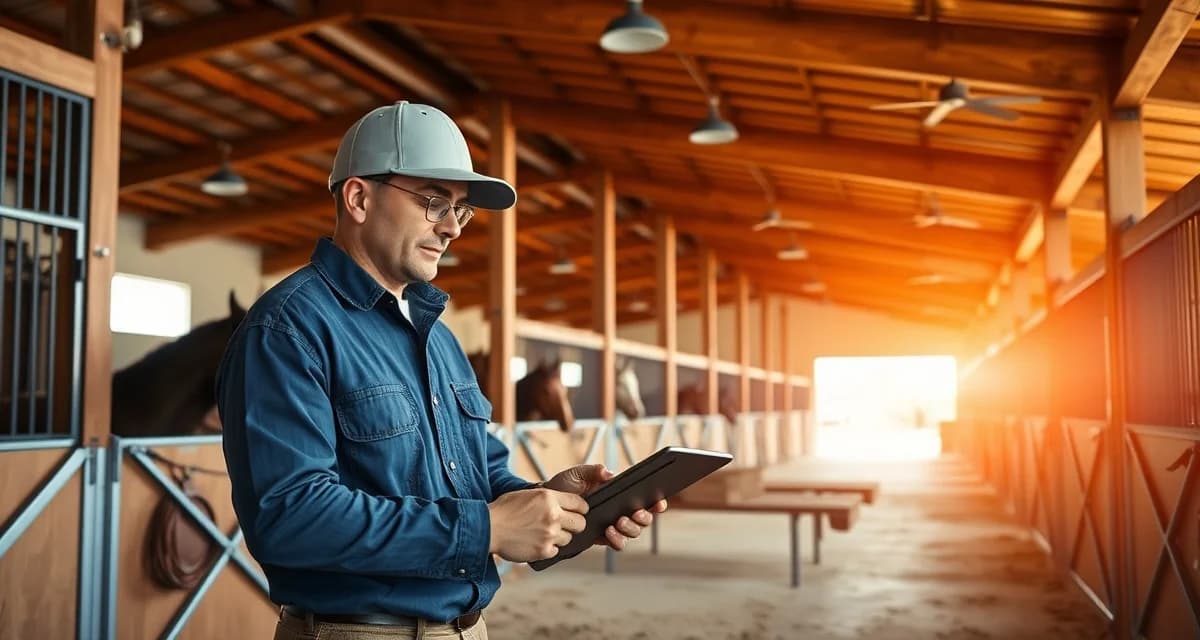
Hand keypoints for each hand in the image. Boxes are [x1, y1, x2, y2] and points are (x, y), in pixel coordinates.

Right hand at [487, 487, 587, 562]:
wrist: (488, 528)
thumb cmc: (504, 509)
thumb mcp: (528, 494)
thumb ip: (548, 498)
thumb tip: (562, 503)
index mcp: (550, 497)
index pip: (581, 504)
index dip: (580, 509)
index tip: (576, 512)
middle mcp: (553, 515)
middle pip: (581, 523)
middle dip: (574, 525)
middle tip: (563, 526)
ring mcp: (550, 534)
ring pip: (569, 539)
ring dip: (559, 538)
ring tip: (543, 534)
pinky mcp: (544, 550)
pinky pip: (556, 551)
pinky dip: (548, 549)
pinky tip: (536, 543)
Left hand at [545, 464, 668, 551]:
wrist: (546, 506)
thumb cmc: (564, 487)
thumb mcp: (576, 474)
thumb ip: (592, 471)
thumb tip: (608, 473)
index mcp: (619, 493)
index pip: (644, 498)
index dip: (656, 502)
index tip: (658, 502)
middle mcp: (620, 510)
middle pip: (644, 518)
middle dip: (644, 517)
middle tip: (635, 512)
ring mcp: (613, 525)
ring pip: (633, 532)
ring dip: (630, 529)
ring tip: (618, 522)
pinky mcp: (602, 537)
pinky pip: (617, 543)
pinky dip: (617, 540)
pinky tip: (608, 532)